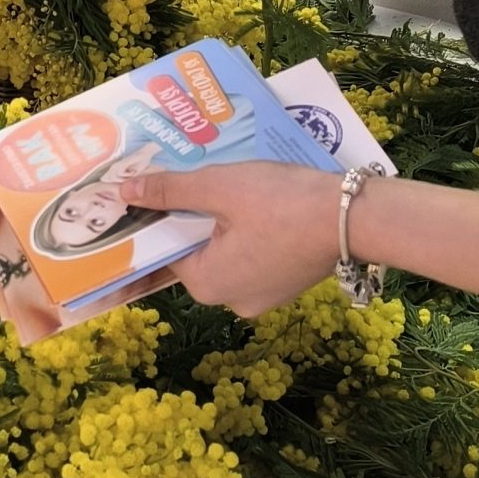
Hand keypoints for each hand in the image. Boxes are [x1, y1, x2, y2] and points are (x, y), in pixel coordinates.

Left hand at [125, 162, 343, 315]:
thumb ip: (169, 190)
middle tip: (190, 177)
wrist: (354, 217)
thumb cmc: (282, 202)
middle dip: (190, 216)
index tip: (152, 188)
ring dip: (220, 220)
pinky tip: (254, 200)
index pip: (164, 249)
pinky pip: (252, 254)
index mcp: (207, 285)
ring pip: (225, 251)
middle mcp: (231, 300)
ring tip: (222, 182)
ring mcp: (262, 295)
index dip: (156, 216)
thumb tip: (124, 191)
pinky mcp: (286, 283)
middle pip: (194, 251)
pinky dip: (248, 230)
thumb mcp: (218, 186)